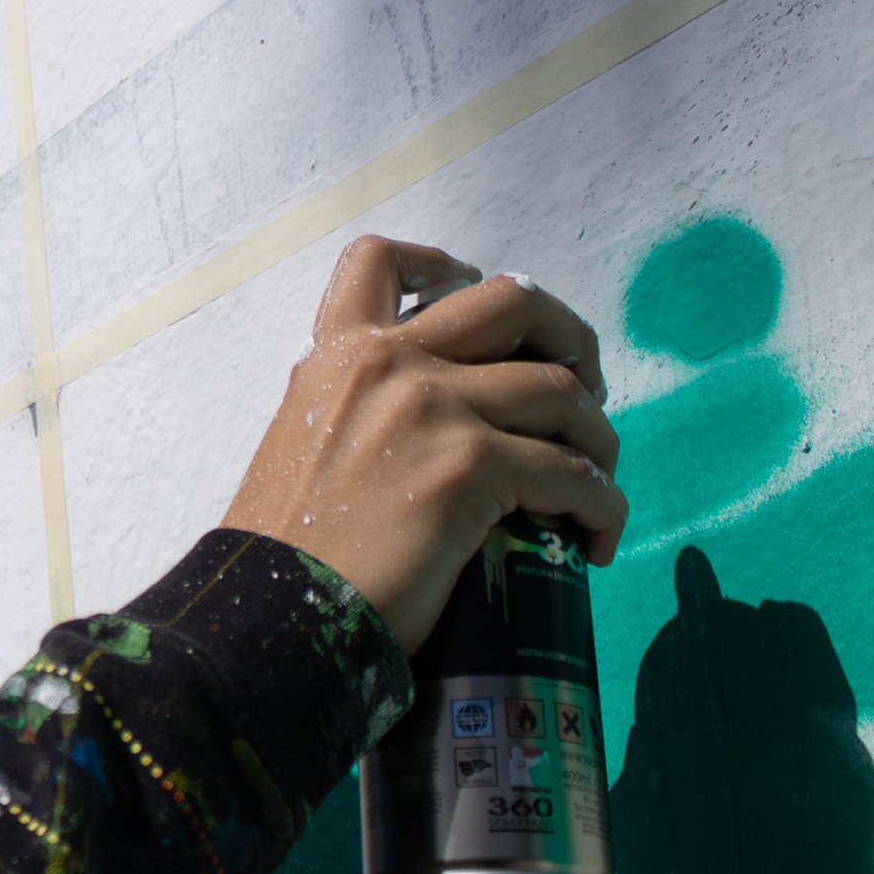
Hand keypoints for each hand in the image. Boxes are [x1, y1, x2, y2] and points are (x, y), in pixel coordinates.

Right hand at [220, 236, 627, 652]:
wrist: (270, 614)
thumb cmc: (285, 555)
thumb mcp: (301, 446)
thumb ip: (355, 411)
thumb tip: (426, 430)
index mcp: (335, 356)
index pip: (380, 260)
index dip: (444, 267)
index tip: (476, 297)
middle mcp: (385, 362)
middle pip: (513, 299)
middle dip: (568, 339)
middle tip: (579, 391)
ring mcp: (431, 408)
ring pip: (563, 390)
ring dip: (596, 438)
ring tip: (593, 482)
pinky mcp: (470, 467)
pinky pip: (575, 474)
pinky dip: (602, 507)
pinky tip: (594, 539)